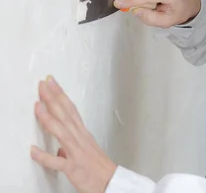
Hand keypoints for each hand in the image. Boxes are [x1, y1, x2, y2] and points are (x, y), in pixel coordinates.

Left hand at [31, 76, 116, 192]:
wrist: (112, 184)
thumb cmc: (100, 169)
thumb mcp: (86, 152)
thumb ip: (72, 147)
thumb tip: (58, 149)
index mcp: (83, 135)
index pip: (71, 110)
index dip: (61, 95)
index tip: (52, 83)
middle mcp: (81, 140)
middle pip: (66, 115)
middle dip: (54, 98)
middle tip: (44, 84)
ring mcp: (77, 153)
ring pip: (62, 132)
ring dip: (49, 118)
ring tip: (38, 106)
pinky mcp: (74, 168)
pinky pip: (57, 162)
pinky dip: (44, 156)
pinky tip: (33, 150)